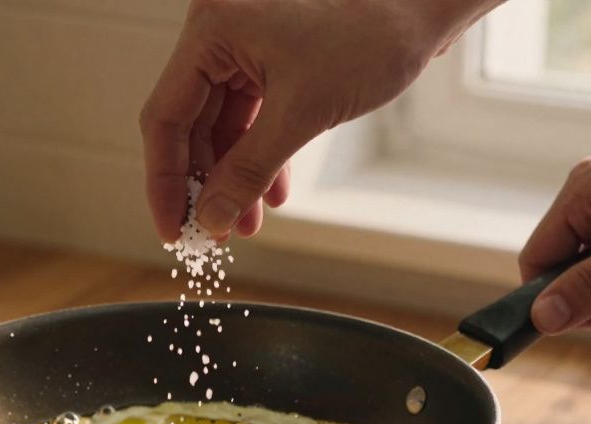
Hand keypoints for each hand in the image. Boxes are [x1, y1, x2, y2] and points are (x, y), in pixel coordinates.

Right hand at [141, 0, 493, 240]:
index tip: (171, 229)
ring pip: (221, 127)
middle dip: (206, 184)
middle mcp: (218, 33)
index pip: (165, 117)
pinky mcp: (269, 58)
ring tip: (245, 223)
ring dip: (234, 178)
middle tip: (212, 233)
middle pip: (189, 125)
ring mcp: (243, 46)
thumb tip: (212, 219)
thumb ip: (248, 170)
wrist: (425, 6)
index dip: (165, 182)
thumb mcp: (303, 113)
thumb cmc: (372, 35)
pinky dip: (259, 156)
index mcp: (211, 30)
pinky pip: (250, 117)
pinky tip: (271, 194)